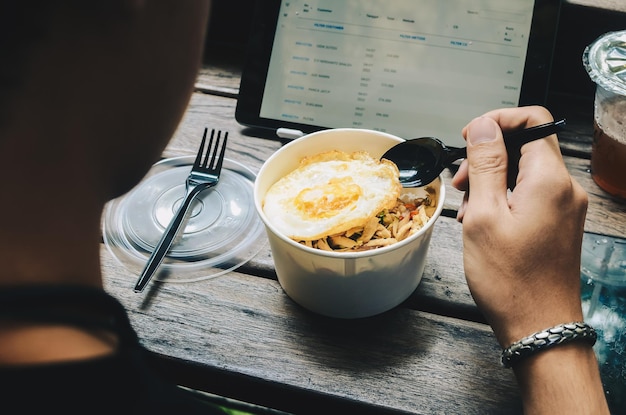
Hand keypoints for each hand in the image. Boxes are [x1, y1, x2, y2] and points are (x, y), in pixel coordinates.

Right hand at [451, 106, 587, 346]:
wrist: (540, 326)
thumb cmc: (511, 279)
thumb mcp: (484, 214)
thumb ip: (485, 164)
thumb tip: (484, 126)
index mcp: (550, 179)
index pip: (533, 120)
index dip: (497, 121)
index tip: (470, 138)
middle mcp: (565, 189)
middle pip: (527, 146)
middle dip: (489, 156)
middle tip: (460, 181)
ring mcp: (565, 207)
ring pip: (526, 172)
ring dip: (493, 180)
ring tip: (467, 209)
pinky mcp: (558, 223)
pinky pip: (531, 195)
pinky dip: (504, 199)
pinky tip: (483, 221)